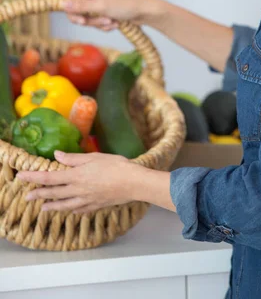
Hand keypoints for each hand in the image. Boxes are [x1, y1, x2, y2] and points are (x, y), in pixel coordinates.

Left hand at [16, 151, 145, 213]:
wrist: (132, 183)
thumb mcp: (94, 157)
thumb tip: (57, 155)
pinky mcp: (95, 206)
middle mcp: (78, 190)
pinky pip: (79, 210)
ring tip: (43, 208)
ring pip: (64, 205)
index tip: (22, 176)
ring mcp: (86, 200)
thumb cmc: (116, 166)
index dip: (34, 178)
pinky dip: (70, 210)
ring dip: (51, 206)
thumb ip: (74, 158)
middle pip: (54, 193)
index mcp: (76, 176)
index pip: (49, 178)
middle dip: (39, 194)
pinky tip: (69, 210)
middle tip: (27, 197)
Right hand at [41, 0, 162, 31]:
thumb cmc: (126, 5)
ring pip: (86, 18)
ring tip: (111, 21)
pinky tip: (115, 23)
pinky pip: (97, 23)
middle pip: (74, 9)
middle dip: (83, 18)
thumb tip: (62, 3)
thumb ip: (81, 6)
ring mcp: (98, 4)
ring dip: (98, 23)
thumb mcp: (102, 7)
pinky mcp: (105, 13)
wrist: (145, 13)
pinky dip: (105, 26)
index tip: (39, 0)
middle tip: (89, 20)